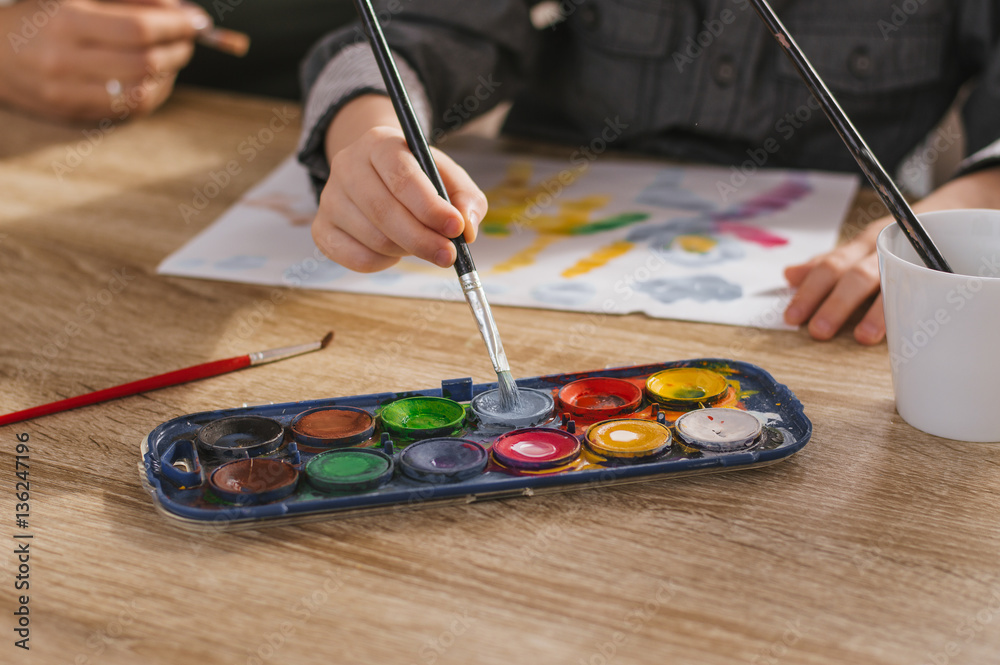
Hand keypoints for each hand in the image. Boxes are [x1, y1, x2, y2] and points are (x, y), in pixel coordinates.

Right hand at [0, 0, 208, 121]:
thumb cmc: (43, 15)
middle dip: (178, 50)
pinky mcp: (74, 113)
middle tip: (188, 39)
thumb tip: (178, 9)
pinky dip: (154, 93)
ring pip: (141, 92)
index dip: (175, 25)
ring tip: (173, 56)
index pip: (138, 29)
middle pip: (145, 63)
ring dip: (170, 74)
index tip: (196, 21)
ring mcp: (68, 91)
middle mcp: (65, 58)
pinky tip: (157, 78)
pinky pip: (129, 109)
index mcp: (65, 18)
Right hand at [313, 95, 488, 271]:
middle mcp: (347, 165)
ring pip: (373, 238)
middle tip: (449, 255)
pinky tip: (395, 250)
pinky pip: (356, 258)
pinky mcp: (322, 227)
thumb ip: (466, 198)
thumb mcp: (447, 176)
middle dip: (422, 239)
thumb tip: (466, 229)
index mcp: (380, 143)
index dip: (430, 207)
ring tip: (420, 242)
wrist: (375, 173)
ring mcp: (330, 197)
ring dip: (406, 250)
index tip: (455, 228)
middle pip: (384, 211)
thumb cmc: (418, 177)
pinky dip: (384, 262)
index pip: (402, 177)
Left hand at [783, 165, 999, 343]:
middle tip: (818, 331)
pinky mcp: (936, 266)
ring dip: (877, 311)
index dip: (809, 291)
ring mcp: (911, 257)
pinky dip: (916, 304)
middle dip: (835, 304)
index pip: (830, 266)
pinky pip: (926, 283)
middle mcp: (883, 248)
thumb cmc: (896, 240)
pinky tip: (908, 325)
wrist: (951, 213)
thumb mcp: (860, 248)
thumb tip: (788, 275)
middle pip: (856, 275)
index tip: (791, 317)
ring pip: (892, 280)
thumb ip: (827, 264)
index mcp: (861, 245)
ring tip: (863, 336)